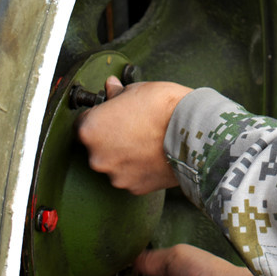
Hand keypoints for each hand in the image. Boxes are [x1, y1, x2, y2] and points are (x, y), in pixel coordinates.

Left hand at [76, 77, 192, 194]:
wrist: (193, 134)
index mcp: (91, 130)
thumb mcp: (137, 90)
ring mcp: (116, 175)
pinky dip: (139, 168)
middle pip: (97, 147)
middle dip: (111, 138)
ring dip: (124, 155)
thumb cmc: (164, 108)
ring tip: (147, 142)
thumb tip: (111, 87)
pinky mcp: (134, 187)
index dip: (99, 117)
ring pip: (114, 163)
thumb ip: (118, 93)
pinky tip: (153, 155)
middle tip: (132, 127)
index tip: (111, 114)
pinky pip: (131, 176)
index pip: (83, 123)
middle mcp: (97, 157)